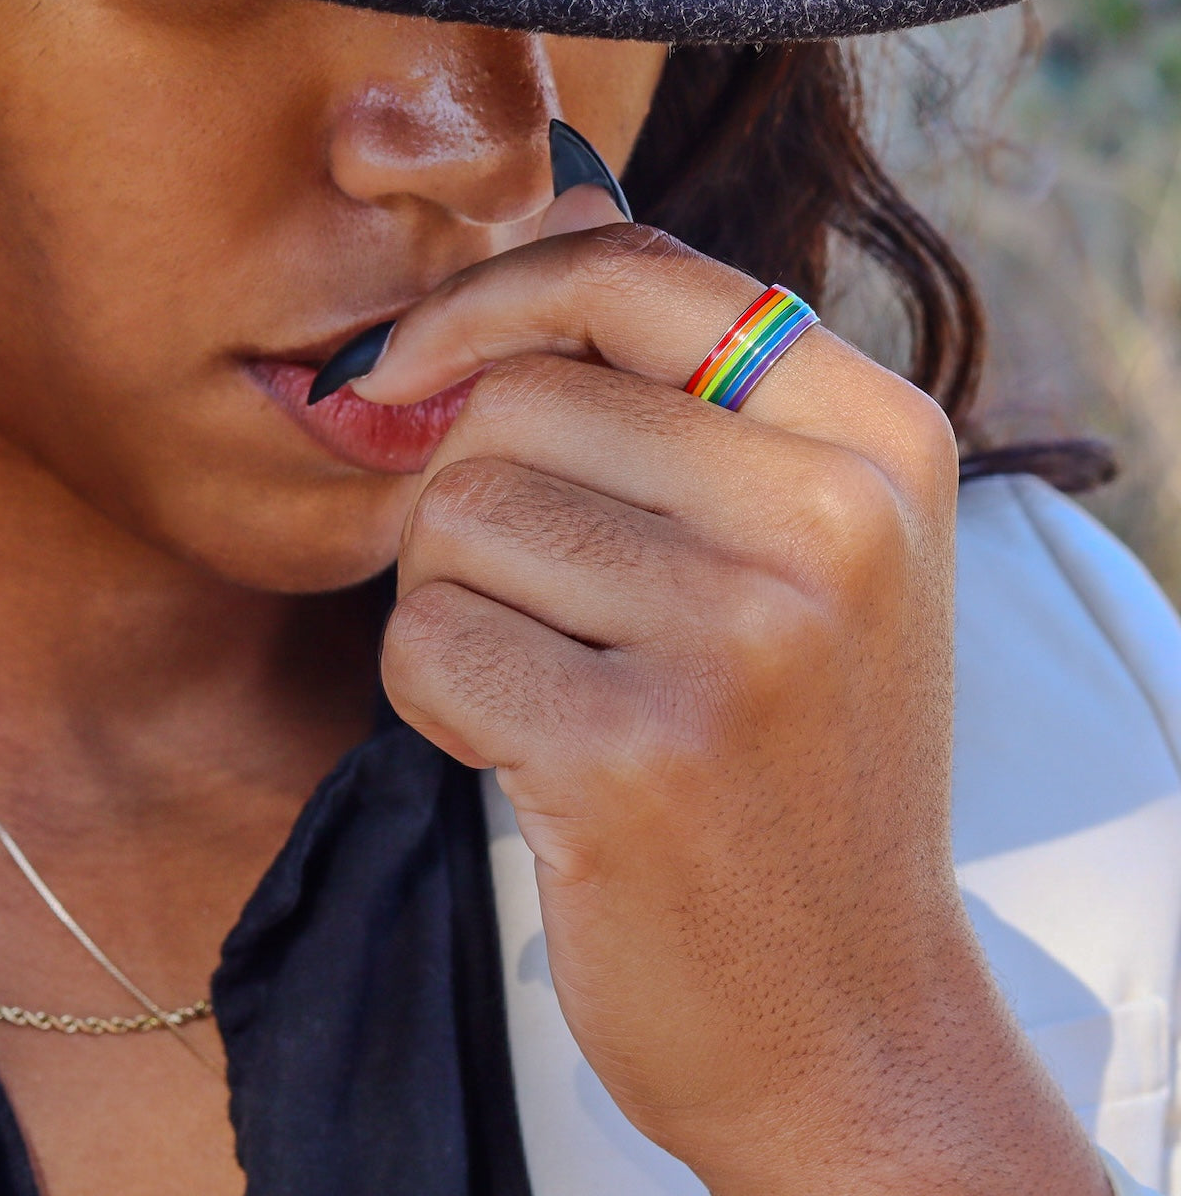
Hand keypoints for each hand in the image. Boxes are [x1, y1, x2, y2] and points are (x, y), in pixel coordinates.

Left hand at [364, 185, 1107, 1194]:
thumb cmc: (799, 766)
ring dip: (457, 603)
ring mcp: (740, 639)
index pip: (639, 275)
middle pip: (515, 402)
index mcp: (880, 444)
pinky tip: (527, 753)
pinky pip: (428, 641)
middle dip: (471, 497)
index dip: (494, 300)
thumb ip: (684, 414)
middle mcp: (831, 520)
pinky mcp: (634, 754)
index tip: (409, 364)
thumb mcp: (811, 563)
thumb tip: (491, 292)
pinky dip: (437, 694)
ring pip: (455, 515)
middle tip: (536, 605)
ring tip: (551, 685)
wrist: (848, 1014)